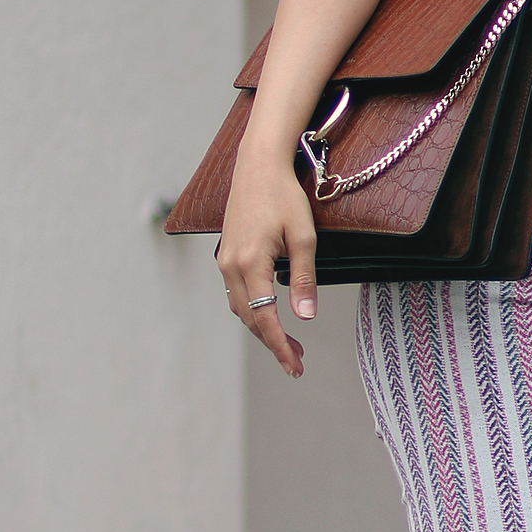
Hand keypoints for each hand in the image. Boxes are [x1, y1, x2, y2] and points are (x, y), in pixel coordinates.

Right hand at [216, 141, 317, 376]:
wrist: (257, 165)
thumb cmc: (284, 196)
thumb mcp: (303, 235)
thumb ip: (305, 278)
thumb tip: (306, 316)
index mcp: (251, 263)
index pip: (265, 317)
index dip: (280, 344)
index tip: (294, 365)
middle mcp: (231, 265)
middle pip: (249, 318)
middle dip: (272, 342)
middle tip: (297, 360)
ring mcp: (225, 260)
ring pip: (240, 307)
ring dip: (261, 328)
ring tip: (288, 342)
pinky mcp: (226, 254)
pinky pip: (236, 292)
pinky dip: (252, 310)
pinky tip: (269, 314)